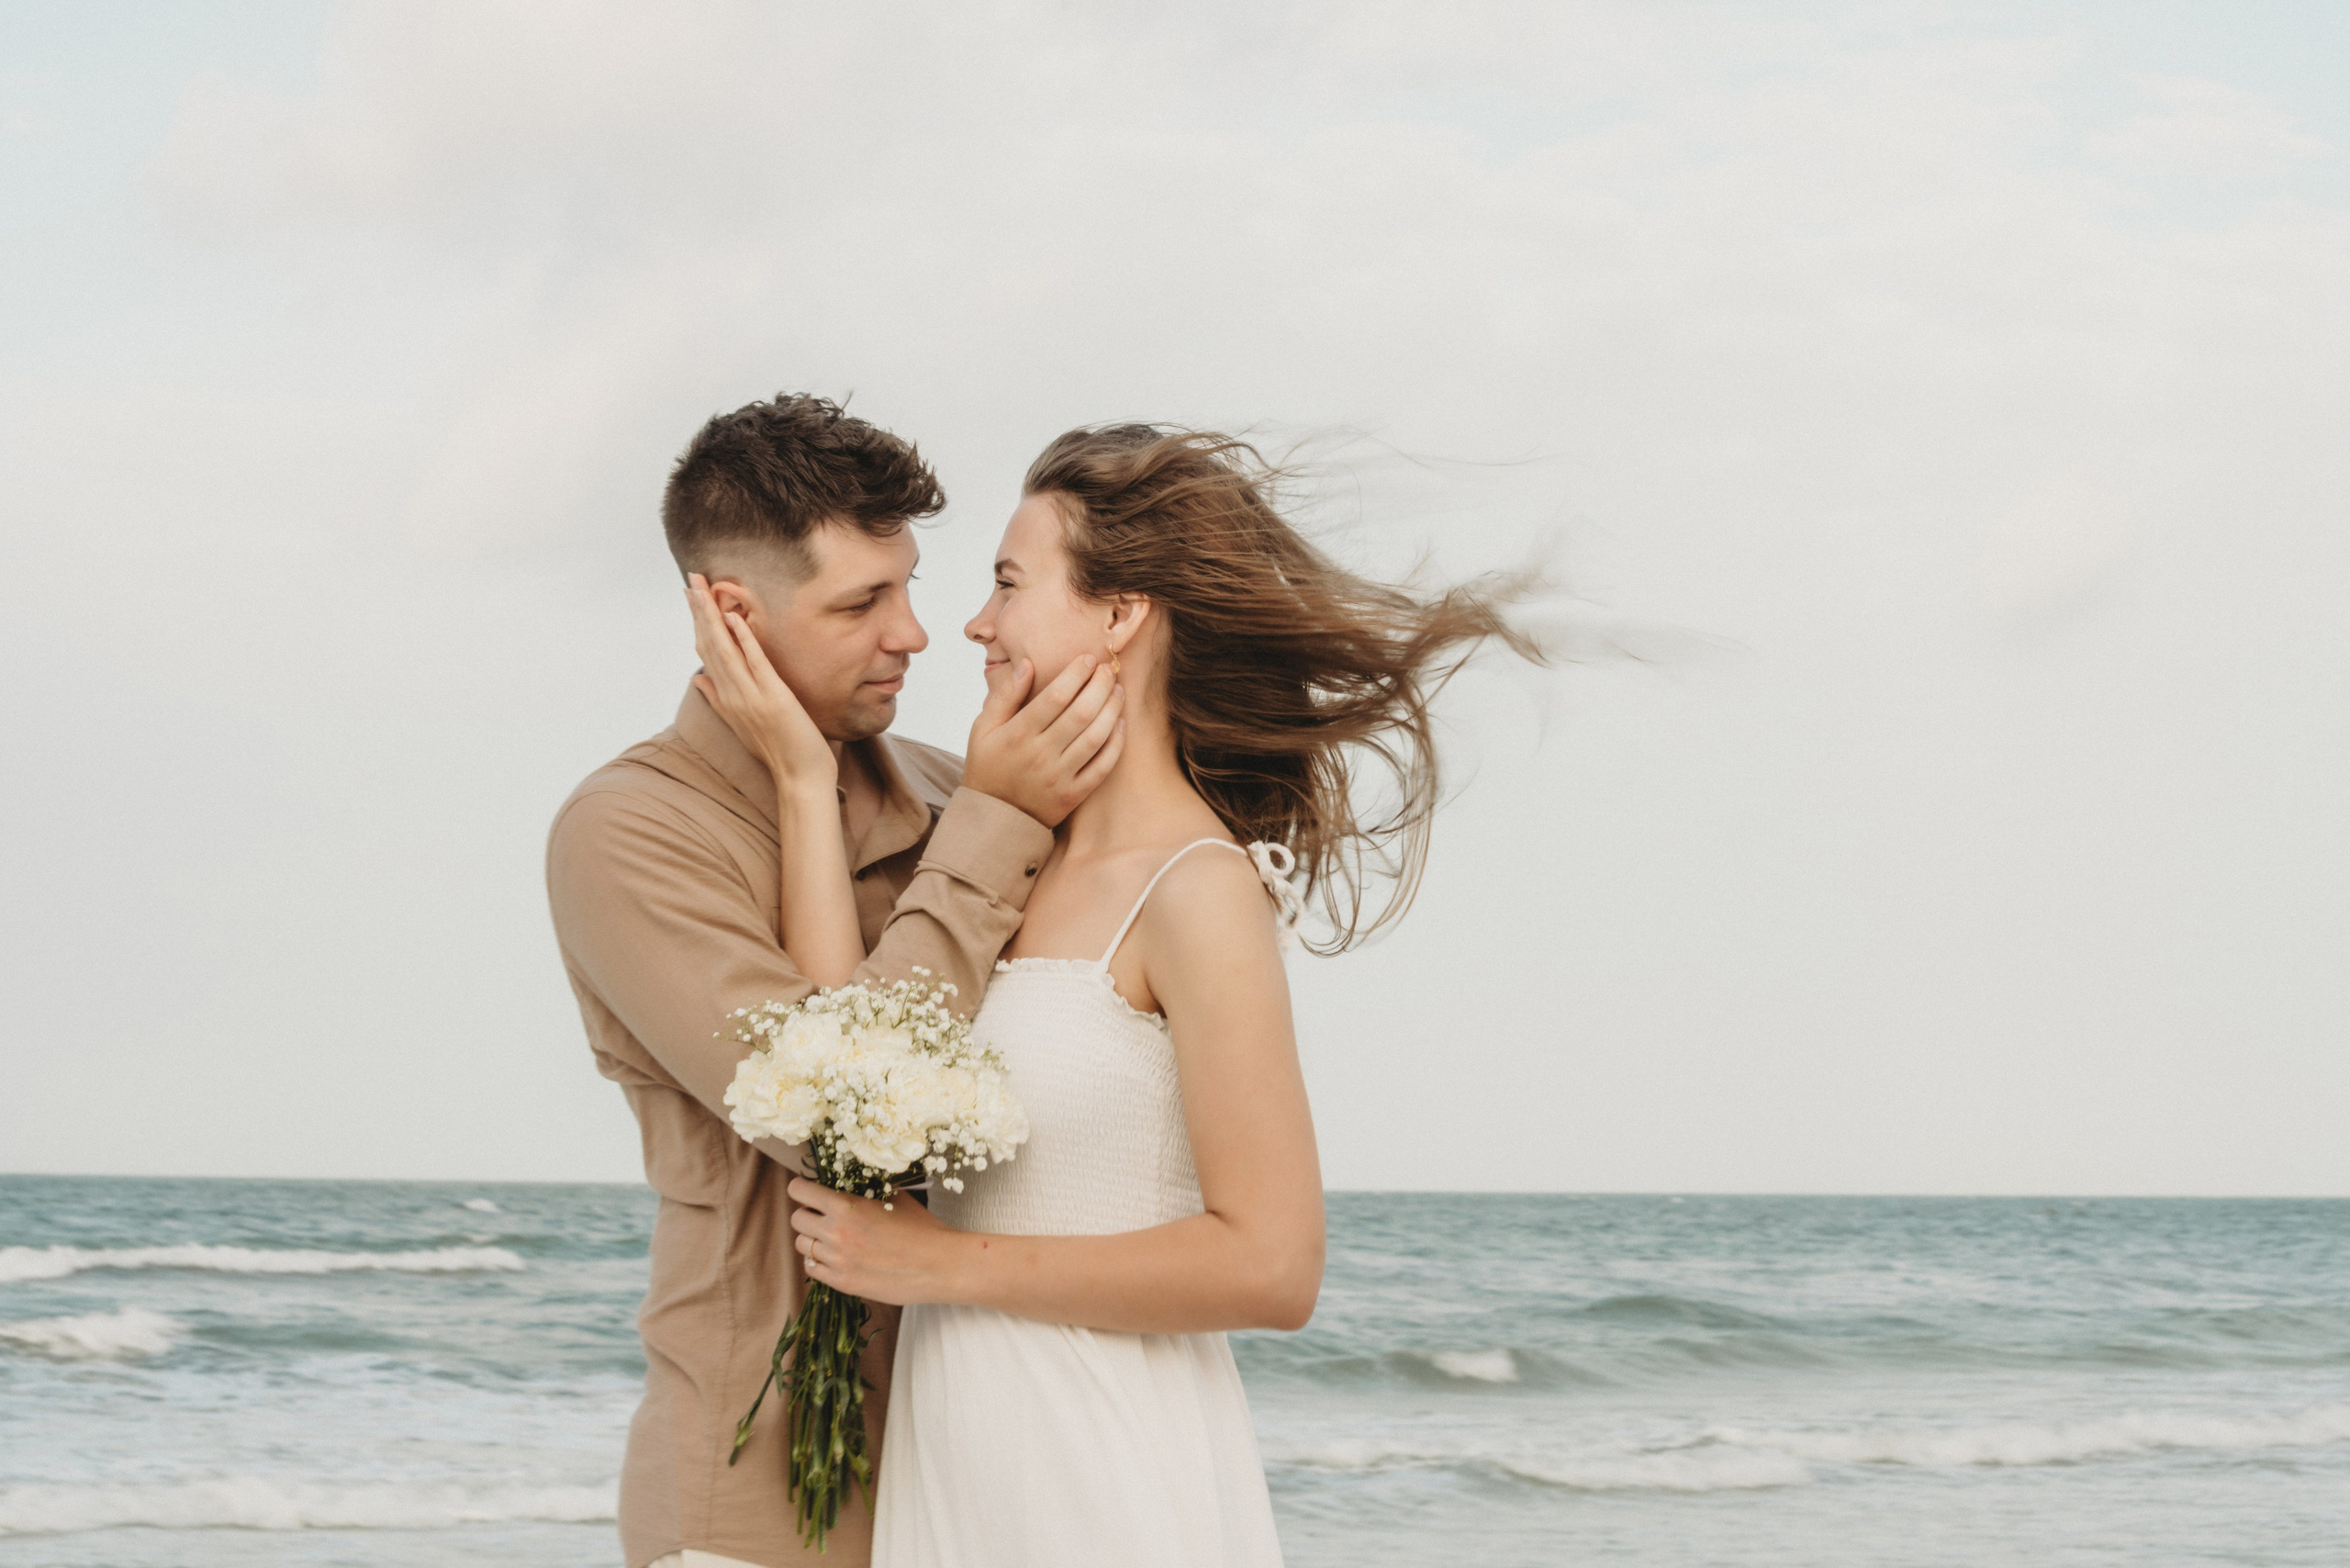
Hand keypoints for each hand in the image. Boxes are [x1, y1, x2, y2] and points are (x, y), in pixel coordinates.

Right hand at [687, 574, 835, 792]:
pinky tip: (734, 617)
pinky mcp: (773, 698)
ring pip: (725, 650)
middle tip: (691, 578)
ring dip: (713, 617)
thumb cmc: (776, 751)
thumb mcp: (742, 723)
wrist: (799, 778)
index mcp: (727, 697)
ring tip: (702, 589)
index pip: (706, 652)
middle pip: (710, 645)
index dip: (698, 622)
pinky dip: (743, 639)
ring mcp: (750, 696)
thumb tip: (698, 680)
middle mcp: (733, 694)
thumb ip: (718, 699)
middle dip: (700, 610)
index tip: (691, 595)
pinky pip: (755, 663)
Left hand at [788, 1177, 958, 1304]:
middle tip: (823, 1216)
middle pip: (796, 1219)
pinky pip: (811, 1268)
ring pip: (801, 1245)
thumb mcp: (895, 1197)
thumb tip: (853, 1179)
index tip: (810, 1191)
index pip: (799, 1190)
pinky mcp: (841, 1282)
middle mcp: (835, 1232)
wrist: (938, 1265)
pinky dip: (819, 1261)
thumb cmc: (921, 1228)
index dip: (802, 1188)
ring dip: (814, 1239)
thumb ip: (867, 1188)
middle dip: (808, 1214)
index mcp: (845, 1206)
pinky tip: (836, 1257)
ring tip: (833, 1238)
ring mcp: (836, 1260)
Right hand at [962, 655, 1126, 827]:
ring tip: (1118, 691)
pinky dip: (1115, 745)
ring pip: (1095, 738)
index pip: (1055, 696)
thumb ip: (1005, 695)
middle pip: (1080, 713)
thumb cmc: (988, 765)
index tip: (1089, 659)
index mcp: (1017, 734)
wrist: (993, 817)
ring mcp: (1058, 777)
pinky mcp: (1073, 795)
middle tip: (1109, 670)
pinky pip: (1101, 767)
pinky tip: (1121, 724)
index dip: (1076, 674)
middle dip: (1100, 686)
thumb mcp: (983, 728)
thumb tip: (1028, 664)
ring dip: (1112, 710)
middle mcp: (1040, 755)